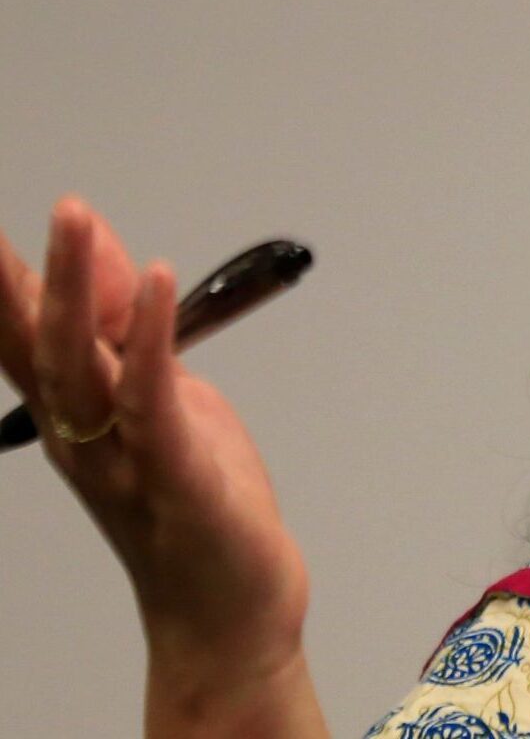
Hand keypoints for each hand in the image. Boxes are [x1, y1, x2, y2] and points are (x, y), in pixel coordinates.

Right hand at [0, 196, 324, 733]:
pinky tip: (154, 280)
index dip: (3, 282)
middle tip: (33, 208)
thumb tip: (112, 257)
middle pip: (37, 344)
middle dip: (21, 272)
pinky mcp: (175, 469)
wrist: (227, 601)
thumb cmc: (196, 498)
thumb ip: (134, 332)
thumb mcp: (165, 397)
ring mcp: (122, 454)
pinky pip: (154, 394)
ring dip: (78, 288)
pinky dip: (153, 333)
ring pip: (83, 364)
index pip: (23, 338)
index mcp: (76, 416)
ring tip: (73, 220)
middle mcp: (83, 435)